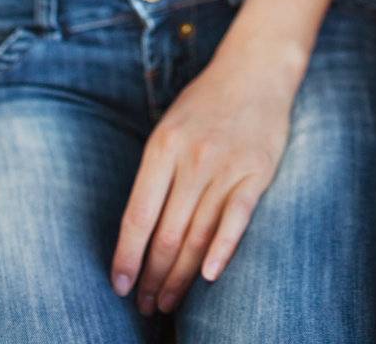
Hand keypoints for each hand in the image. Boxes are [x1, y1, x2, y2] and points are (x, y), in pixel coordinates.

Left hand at [111, 36, 299, 315]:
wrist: (255, 70)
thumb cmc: (205, 104)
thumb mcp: (168, 129)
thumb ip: (155, 175)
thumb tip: (137, 233)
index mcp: (163, 147)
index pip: (138, 216)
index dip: (127, 257)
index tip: (119, 286)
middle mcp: (192, 159)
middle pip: (166, 233)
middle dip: (152, 277)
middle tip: (145, 306)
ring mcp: (226, 166)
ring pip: (198, 235)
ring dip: (180, 276)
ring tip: (168, 303)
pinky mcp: (256, 172)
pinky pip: (237, 219)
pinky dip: (223, 250)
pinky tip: (209, 277)